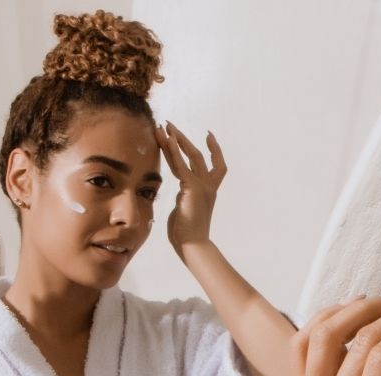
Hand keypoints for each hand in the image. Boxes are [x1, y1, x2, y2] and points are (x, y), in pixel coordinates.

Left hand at [155, 121, 226, 253]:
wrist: (193, 244)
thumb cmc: (187, 234)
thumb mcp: (186, 211)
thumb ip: (184, 201)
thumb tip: (179, 199)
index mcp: (208, 191)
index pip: (216, 166)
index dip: (214, 149)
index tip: (208, 135)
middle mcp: (207, 186)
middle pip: (199, 156)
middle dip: (184, 139)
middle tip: (171, 125)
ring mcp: (201, 185)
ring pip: (189, 156)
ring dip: (175, 139)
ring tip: (164, 126)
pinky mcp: (190, 187)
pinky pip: (180, 164)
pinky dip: (172, 150)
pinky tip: (166, 139)